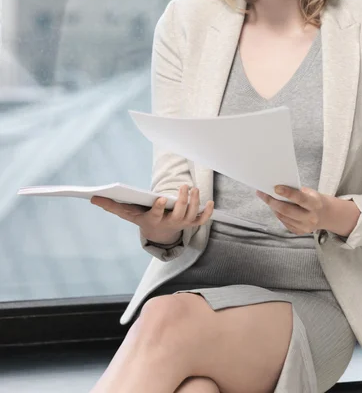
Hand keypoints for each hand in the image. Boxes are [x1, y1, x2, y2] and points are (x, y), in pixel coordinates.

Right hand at [91, 185, 213, 243]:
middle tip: (184, 187)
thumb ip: (111, 206)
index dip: (159, 207)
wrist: (157, 232)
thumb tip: (92, 198)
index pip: (156, 215)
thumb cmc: (142, 217)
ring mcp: (182, 224)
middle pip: (179, 215)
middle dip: (182, 201)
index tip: (160, 198)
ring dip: (195, 202)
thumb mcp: (128, 214)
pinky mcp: (191, 222)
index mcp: (154, 220)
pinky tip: (210, 201)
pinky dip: (208, 212)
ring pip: (191, 215)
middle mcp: (169, 224)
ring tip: (193, 189)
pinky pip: (202, 220)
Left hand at [256, 185, 326, 234]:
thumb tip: (277, 188)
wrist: (326, 215)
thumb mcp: (310, 192)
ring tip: (266, 198)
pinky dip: (278, 213)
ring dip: (273, 207)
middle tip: (262, 193)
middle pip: (287, 210)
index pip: (300, 198)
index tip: (275, 188)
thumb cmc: (314, 199)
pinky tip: (274, 207)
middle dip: (272, 201)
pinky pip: (284, 222)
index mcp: (315, 204)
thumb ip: (296, 191)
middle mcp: (311, 217)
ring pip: (283, 216)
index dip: (287, 193)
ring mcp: (305, 227)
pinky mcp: (299, 232)